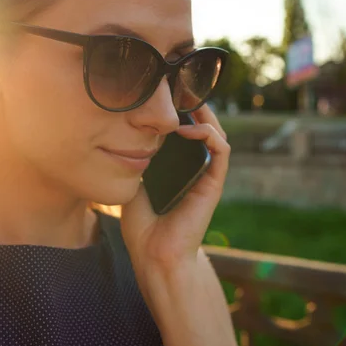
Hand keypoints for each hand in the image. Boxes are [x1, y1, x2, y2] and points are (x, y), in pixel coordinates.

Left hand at [120, 104, 229, 272]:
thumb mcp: (132, 184)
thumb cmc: (141, 226)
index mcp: (176, 170)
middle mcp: (193, 170)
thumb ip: (134, 161)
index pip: (183, 134)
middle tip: (177, 91)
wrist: (154, 254)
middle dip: (192, 108)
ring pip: (216, 135)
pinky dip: (210, 134)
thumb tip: (124, 135)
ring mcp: (205, 176)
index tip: (161, 96)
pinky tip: (190, 128)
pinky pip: (221, 151)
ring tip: (188, 101)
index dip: (176, 114)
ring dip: (205, 116)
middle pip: (202, 130)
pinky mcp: (214, 184)